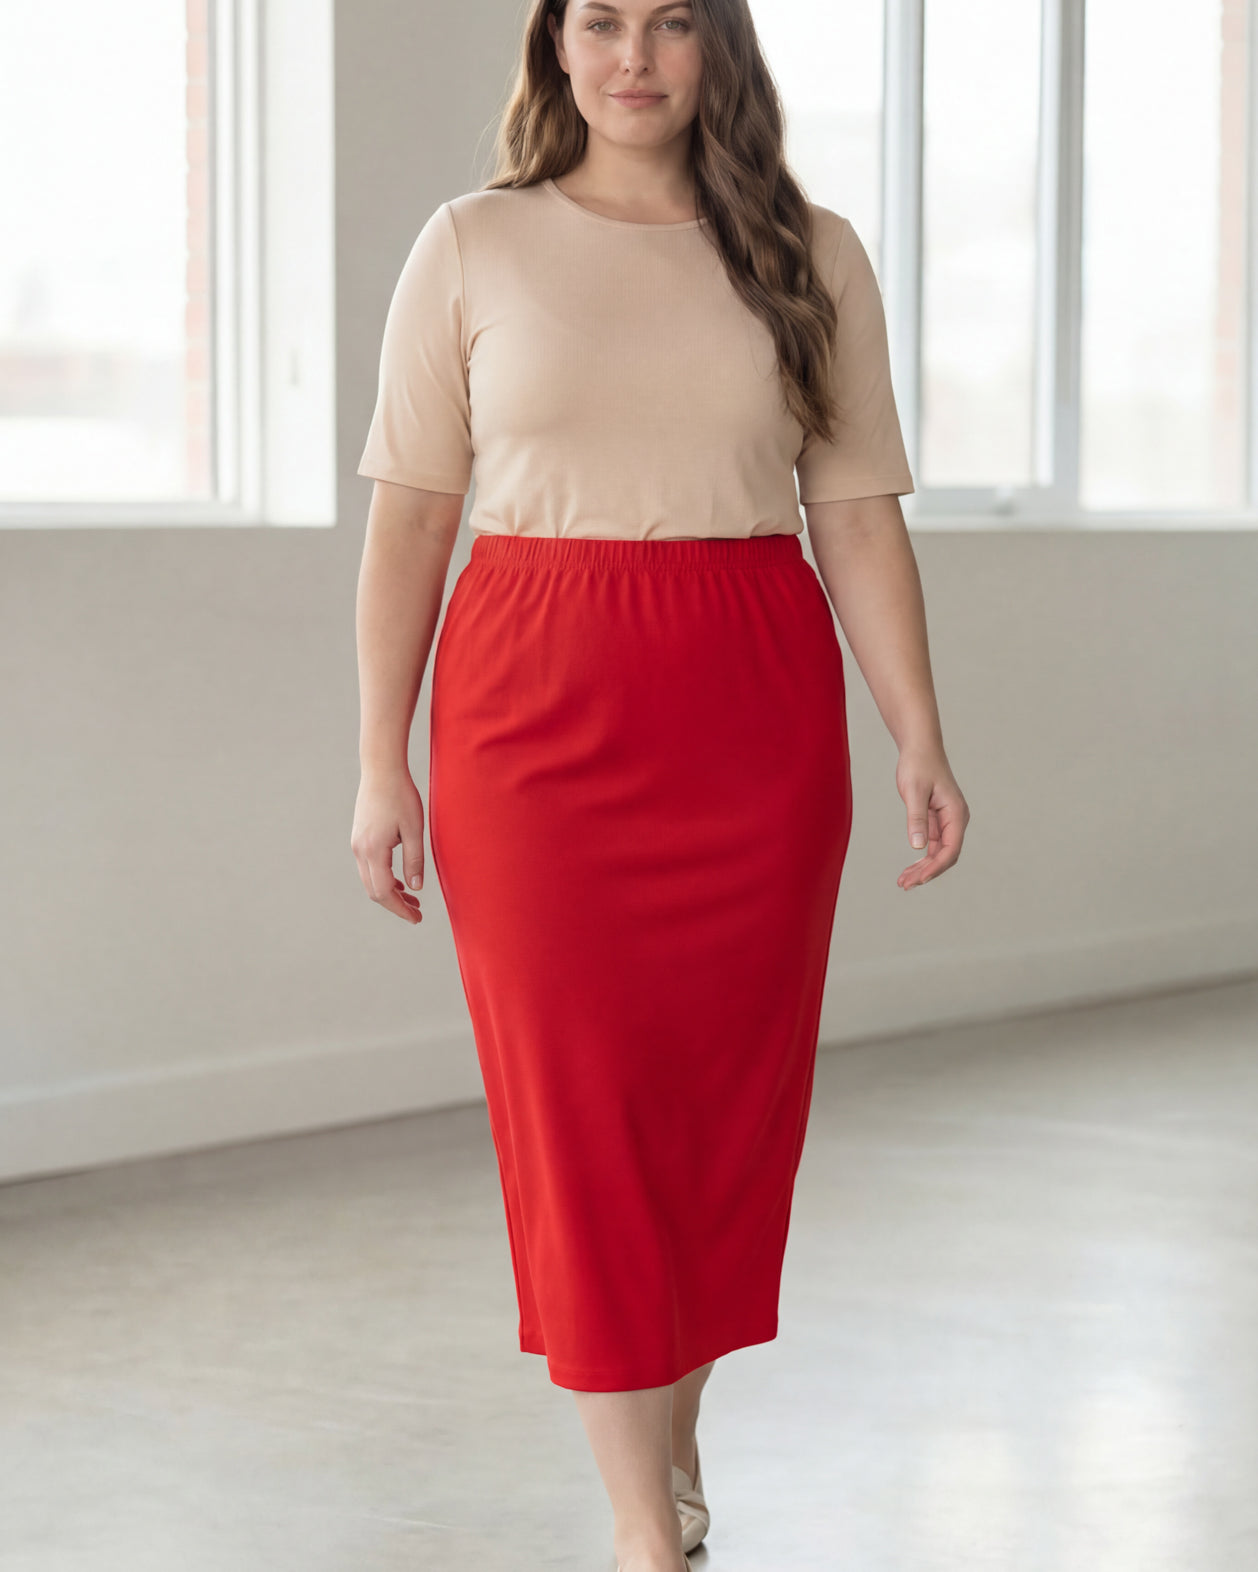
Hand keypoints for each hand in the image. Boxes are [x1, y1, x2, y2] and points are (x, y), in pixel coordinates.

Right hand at [350, 767, 425, 923]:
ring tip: (413, 899)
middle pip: (374, 890)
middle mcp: (360, 850)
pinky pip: (369, 867)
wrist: (381, 769)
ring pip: (370, 880)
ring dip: (390, 892)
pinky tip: (400, 880)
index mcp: (373, 850)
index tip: (416, 919)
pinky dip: (383, 878)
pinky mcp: (359, 837)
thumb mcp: (414, 830)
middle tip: (417, 913)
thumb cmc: (401, 796)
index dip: (400, 909)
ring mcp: (357, 844)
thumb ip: (415, 861)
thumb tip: (416, 888)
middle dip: (395, 904)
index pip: (384, 892)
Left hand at [895, 743, 968, 889]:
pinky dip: (921, 857)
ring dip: (922, 868)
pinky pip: (932, 845)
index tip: (917, 879)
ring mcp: (947, 821)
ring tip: (903, 882)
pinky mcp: (936, 819)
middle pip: (945, 855)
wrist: (919, 748)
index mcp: (956, 814)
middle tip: (905, 885)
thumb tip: (917, 846)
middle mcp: (955, 820)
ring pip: (938, 852)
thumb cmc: (918, 765)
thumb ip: (916, 818)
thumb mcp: (914, 792)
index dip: (934, 867)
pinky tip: (909, 868)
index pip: (950, 850)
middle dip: (926, 872)